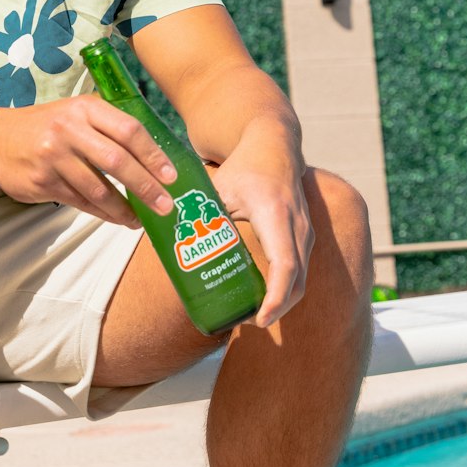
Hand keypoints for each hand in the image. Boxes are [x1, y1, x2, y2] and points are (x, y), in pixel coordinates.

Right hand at [0, 96, 176, 227]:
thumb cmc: (48, 126)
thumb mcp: (77, 113)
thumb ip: (109, 127)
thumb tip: (154, 157)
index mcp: (85, 108)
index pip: (128, 130)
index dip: (153, 155)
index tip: (171, 176)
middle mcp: (69, 130)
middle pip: (116, 161)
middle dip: (145, 186)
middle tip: (165, 206)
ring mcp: (53, 157)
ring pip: (98, 188)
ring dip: (124, 208)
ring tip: (142, 220)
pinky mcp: (42, 181)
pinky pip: (80, 201)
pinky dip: (103, 213)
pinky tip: (118, 218)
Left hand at [208, 143, 313, 328]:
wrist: (274, 145)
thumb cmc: (243, 167)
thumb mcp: (217, 188)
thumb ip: (196, 214)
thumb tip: (159, 239)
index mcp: (275, 215)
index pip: (284, 265)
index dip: (275, 297)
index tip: (259, 319)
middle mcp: (298, 226)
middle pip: (297, 281)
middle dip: (276, 308)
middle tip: (246, 322)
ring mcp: (306, 232)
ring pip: (302, 280)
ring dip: (281, 302)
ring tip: (251, 315)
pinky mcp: (305, 237)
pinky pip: (301, 271)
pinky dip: (286, 290)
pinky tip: (262, 300)